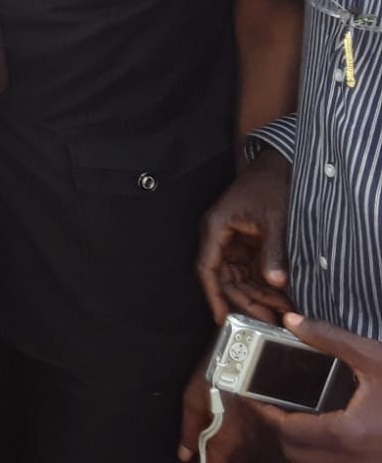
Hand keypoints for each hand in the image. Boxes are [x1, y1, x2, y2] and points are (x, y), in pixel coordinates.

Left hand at [178, 358, 260, 461]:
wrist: (242, 363)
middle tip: (201, 447)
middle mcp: (244, 445)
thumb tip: (185, 454)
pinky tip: (227, 430)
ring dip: (226, 451)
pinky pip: (248, 444)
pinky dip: (236, 442)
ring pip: (239, 455)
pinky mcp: (263, 428)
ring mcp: (256, 437)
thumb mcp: (192, 403)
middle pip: (228, 461)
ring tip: (213, 436)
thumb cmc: (215, 380)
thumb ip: (189, 432)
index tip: (194, 459)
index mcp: (225, 443)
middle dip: (214, 456)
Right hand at [198, 149, 293, 323]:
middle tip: (268, 321)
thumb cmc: (268, 185)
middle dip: (245, 302)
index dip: (213, 295)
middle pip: (224, 279)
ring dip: (257, 296)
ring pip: (238, 279)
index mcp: (216, 227)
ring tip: (280, 313)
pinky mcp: (246, 244)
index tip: (222, 318)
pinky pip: (250, 271)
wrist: (277, 166)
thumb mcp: (274, 219)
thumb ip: (273, 250)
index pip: (208, 268)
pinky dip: (264, 286)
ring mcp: (232, 242)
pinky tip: (280, 298)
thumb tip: (275, 281)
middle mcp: (219, 237)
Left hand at [256, 313, 381, 460]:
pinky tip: (323, 426)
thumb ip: (329, 339)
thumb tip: (291, 321)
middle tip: (270, 402)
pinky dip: (320, 450)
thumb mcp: (374, 357)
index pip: (289, 430)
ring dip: (299, 442)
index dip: (264, 412)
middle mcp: (355, 460)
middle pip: (295, 454)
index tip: (250, 393)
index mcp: (350, 434)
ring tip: (293, 413)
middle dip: (278, 429)